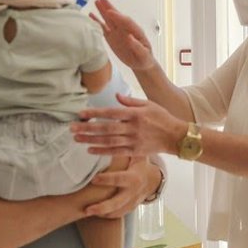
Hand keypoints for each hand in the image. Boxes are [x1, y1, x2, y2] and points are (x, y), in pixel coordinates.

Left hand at [71, 93, 187, 156]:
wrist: (176, 137)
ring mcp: (133, 140)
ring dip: (90, 140)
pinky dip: (102, 150)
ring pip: (108, 141)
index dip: (95, 113)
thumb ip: (131, 101)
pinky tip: (90, 149)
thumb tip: (117, 96)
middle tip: (72, 128)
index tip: (81, 113)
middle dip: (87, 128)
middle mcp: (133, 127)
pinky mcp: (135, 151)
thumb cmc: (162, 118)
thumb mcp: (149, 104)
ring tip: (76, 138)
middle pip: (106, 128)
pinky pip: (115, 151)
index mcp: (135, 114)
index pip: (111, 113)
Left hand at [84, 157, 153, 217]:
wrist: (152, 180)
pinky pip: (118, 215)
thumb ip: (126, 151)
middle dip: (102, 207)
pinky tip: (95, 214)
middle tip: (87, 209)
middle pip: (117, 202)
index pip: (119, 179)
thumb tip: (113, 138)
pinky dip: (107, 216)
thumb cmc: (140, 165)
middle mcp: (132, 192)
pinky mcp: (129, 208)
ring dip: (102, 213)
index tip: (93, 179)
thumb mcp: (137, 156)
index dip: (107, 180)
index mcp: (133, 178)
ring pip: (117, 212)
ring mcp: (131, 202)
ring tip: (86, 212)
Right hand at [90, 0, 155, 70]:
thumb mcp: (144, 55)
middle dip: (110, 8)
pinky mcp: (111, 37)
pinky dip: (97, 22)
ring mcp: (118, 32)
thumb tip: (130, 37)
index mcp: (135, 31)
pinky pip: (103, 28)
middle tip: (102, 0)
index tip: (110, 12)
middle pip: (117, 17)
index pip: (127, 22)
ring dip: (103, 11)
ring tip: (96, 2)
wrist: (140, 63)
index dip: (118, 17)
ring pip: (109, 20)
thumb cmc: (145, 59)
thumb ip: (137, 46)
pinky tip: (91, 15)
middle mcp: (125, 29)